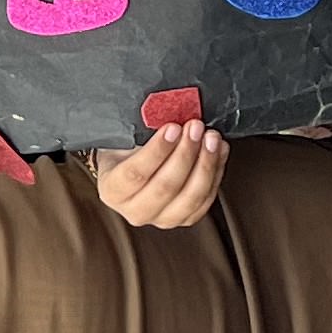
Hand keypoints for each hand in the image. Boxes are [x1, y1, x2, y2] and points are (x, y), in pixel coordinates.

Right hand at [89, 122, 227, 229]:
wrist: (128, 170)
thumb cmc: (126, 152)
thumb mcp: (123, 139)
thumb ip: (142, 131)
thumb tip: (169, 113)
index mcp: (112, 190)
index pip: (136, 174)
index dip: (157, 150)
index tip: (173, 127)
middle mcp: (135, 211)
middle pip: (165, 187)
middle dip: (185, 153)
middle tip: (195, 128)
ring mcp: (161, 219)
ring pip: (190, 197)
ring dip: (205, 164)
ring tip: (211, 138)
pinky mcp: (185, 218)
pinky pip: (206, 200)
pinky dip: (216, 173)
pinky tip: (219, 151)